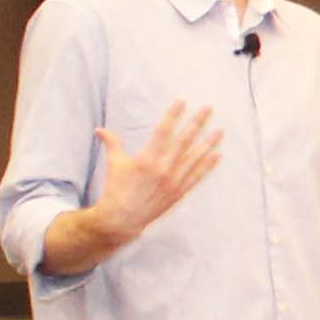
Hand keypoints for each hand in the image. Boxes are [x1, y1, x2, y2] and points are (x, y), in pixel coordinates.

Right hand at [90, 105, 221, 242]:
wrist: (122, 219)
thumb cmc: (116, 190)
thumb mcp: (114, 165)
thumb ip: (111, 144)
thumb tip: (99, 130)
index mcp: (147, 159)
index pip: (162, 131)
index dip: (173, 115)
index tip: (182, 101)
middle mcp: (163, 168)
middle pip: (184, 140)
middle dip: (197, 122)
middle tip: (208, 108)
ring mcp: (174, 181)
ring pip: (195, 157)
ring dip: (208, 142)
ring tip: (220, 130)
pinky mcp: (179, 192)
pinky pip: (197, 176)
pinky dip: (208, 165)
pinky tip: (218, 155)